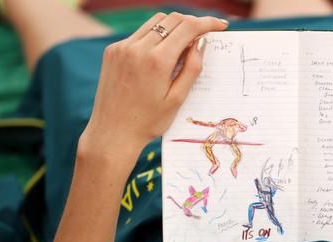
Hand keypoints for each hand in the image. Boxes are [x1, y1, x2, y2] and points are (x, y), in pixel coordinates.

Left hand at [79, 12, 228, 160]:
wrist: (112, 133)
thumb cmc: (148, 122)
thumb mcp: (177, 99)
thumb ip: (192, 68)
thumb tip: (201, 43)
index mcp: (157, 61)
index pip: (188, 28)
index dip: (207, 23)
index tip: (220, 25)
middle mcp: (138, 49)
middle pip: (172, 19)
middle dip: (191, 23)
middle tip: (204, 35)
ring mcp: (122, 48)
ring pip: (155, 22)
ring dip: (173, 27)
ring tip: (183, 43)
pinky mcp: (112, 51)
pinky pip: (139, 34)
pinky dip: (155, 37)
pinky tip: (160, 54)